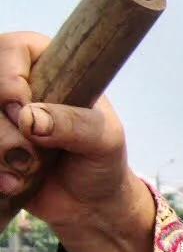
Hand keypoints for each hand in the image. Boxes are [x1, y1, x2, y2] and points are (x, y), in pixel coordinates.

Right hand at [0, 31, 140, 231]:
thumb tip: (30, 118)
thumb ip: (74, 125)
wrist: (88, 204)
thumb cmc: (101, 162)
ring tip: (28, 171)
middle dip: (4, 129)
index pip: (12, 48)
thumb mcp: (103, 140)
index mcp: (50, 68)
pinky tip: (13, 183)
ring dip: (0, 152)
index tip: (22, 111)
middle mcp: (18, 87)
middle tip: (31, 152)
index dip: (9, 79)